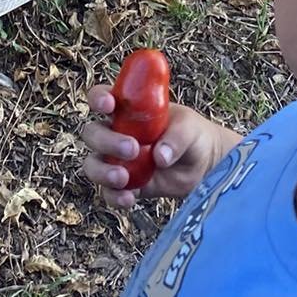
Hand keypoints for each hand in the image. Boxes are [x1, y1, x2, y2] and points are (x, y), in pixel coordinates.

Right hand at [80, 87, 238, 209]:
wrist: (204, 165)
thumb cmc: (193, 134)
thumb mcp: (189, 127)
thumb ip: (176, 137)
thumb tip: (160, 157)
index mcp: (127, 109)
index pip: (101, 97)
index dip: (98, 99)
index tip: (109, 106)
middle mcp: (116, 132)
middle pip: (92, 133)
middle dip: (106, 141)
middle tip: (132, 149)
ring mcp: (117, 160)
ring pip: (93, 164)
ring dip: (102, 172)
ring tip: (123, 178)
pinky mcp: (125, 184)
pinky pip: (109, 192)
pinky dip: (114, 196)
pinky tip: (129, 199)